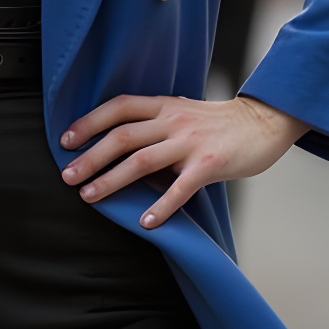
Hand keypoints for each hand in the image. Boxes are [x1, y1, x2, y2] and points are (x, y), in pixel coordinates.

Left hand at [59, 94, 309, 228]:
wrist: (263, 123)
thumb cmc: (218, 124)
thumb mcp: (182, 113)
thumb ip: (154, 125)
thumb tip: (118, 147)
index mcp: (164, 106)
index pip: (118, 108)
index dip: (89, 122)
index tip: (65, 141)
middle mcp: (173, 121)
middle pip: (122, 137)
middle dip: (91, 157)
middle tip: (67, 176)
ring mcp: (191, 142)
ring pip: (142, 161)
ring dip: (112, 180)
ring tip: (90, 197)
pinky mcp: (210, 164)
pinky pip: (180, 188)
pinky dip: (162, 206)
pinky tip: (146, 222)